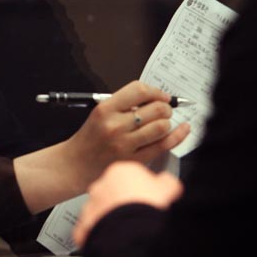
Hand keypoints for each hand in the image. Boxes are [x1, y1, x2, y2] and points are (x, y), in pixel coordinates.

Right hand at [61, 81, 189, 190]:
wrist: (74, 165)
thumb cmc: (88, 139)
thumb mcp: (99, 113)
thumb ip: (123, 105)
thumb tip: (153, 99)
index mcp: (105, 109)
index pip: (139, 90)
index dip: (156, 91)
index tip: (161, 95)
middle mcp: (115, 126)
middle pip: (155, 108)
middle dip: (165, 107)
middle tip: (164, 109)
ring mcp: (125, 144)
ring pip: (162, 126)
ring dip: (167, 122)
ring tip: (163, 122)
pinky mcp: (133, 160)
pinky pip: (163, 145)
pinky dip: (176, 136)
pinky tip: (182, 130)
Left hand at [72, 161, 182, 247]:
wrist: (131, 235)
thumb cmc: (148, 210)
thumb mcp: (170, 189)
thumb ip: (166, 181)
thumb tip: (167, 181)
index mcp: (121, 171)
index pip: (132, 176)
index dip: (143, 189)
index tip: (150, 198)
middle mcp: (102, 185)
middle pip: (115, 192)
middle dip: (126, 202)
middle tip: (141, 214)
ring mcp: (91, 205)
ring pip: (103, 210)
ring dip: (113, 217)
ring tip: (130, 229)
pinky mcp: (85, 226)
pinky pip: (94, 228)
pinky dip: (103, 234)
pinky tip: (116, 239)